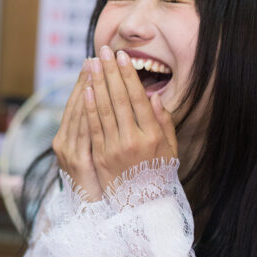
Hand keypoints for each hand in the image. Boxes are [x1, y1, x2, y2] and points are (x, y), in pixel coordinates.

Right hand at [52, 59, 103, 200]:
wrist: (94, 214)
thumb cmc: (101, 186)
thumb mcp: (95, 156)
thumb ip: (97, 131)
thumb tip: (100, 106)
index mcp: (69, 139)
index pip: (79, 104)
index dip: (86, 83)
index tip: (93, 63)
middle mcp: (64, 141)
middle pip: (77, 104)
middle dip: (87, 79)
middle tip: (94, 56)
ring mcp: (68, 150)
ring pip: (78, 113)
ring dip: (86, 89)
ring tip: (94, 68)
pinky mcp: (76, 159)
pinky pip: (83, 129)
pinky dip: (86, 110)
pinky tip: (90, 94)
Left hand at [85, 46, 177, 192]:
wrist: (141, 207)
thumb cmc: (158, 174)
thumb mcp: (170, 150)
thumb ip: (164, 122)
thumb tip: (153, 96)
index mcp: (153, 137)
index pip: (138, 99)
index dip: (129, 76)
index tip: (123, 56)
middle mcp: (133, 141)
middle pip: (119, 99)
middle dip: (110, 72)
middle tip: (104, 50)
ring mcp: (114, 149)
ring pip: (103, 109)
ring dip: (97, 82)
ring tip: (93, 63)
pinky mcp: (98, 156)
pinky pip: (92, 126)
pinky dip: (88, 106)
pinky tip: (86, 89)